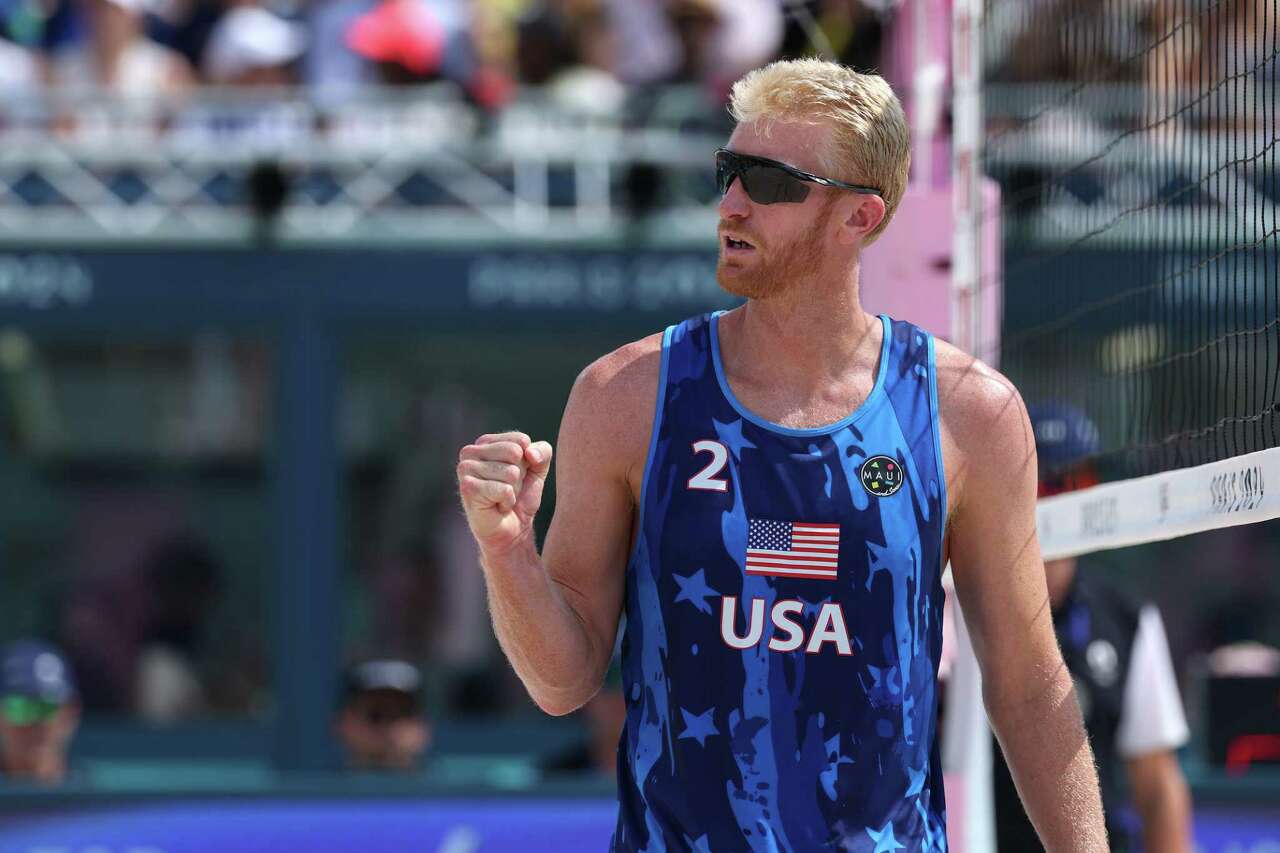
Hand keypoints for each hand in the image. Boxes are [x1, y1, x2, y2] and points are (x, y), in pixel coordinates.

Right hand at [457, 431, 553, 555]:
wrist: (513, 529)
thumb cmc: (521, 496)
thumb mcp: (538, 468)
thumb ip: (542, 452)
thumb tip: (529, 453)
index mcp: (485, 442)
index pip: (521, 440)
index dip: (527, 461)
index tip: (516, 475)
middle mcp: (470, 452)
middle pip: (515, 453)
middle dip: (519, 475)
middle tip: (508, 488)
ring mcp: (465, 469)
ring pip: (510, 472)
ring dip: (512, 490)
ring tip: (501, 498)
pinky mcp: (467, 488)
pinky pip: (504, 489)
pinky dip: (507, 501)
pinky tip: (497, 506)